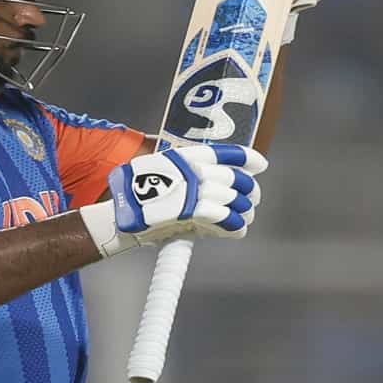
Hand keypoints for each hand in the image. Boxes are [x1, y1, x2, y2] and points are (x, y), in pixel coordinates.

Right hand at [79, 144, 266, 257]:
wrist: (121, 215)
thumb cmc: (134, 195)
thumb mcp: (157, 170)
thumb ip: (183, 172)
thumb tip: (209, 180)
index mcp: (184, 157)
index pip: (223, 152)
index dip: (246, 158)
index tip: (260, 164)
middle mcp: (193, 170)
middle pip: (234, 178)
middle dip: (249, 189)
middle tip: (253, 197)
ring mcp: (194, 191)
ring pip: (234, 199)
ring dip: (244, 210)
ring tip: (246, 217)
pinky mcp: (194, 212)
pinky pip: (226, 218)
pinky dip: (235, 226)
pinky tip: (238, 230)